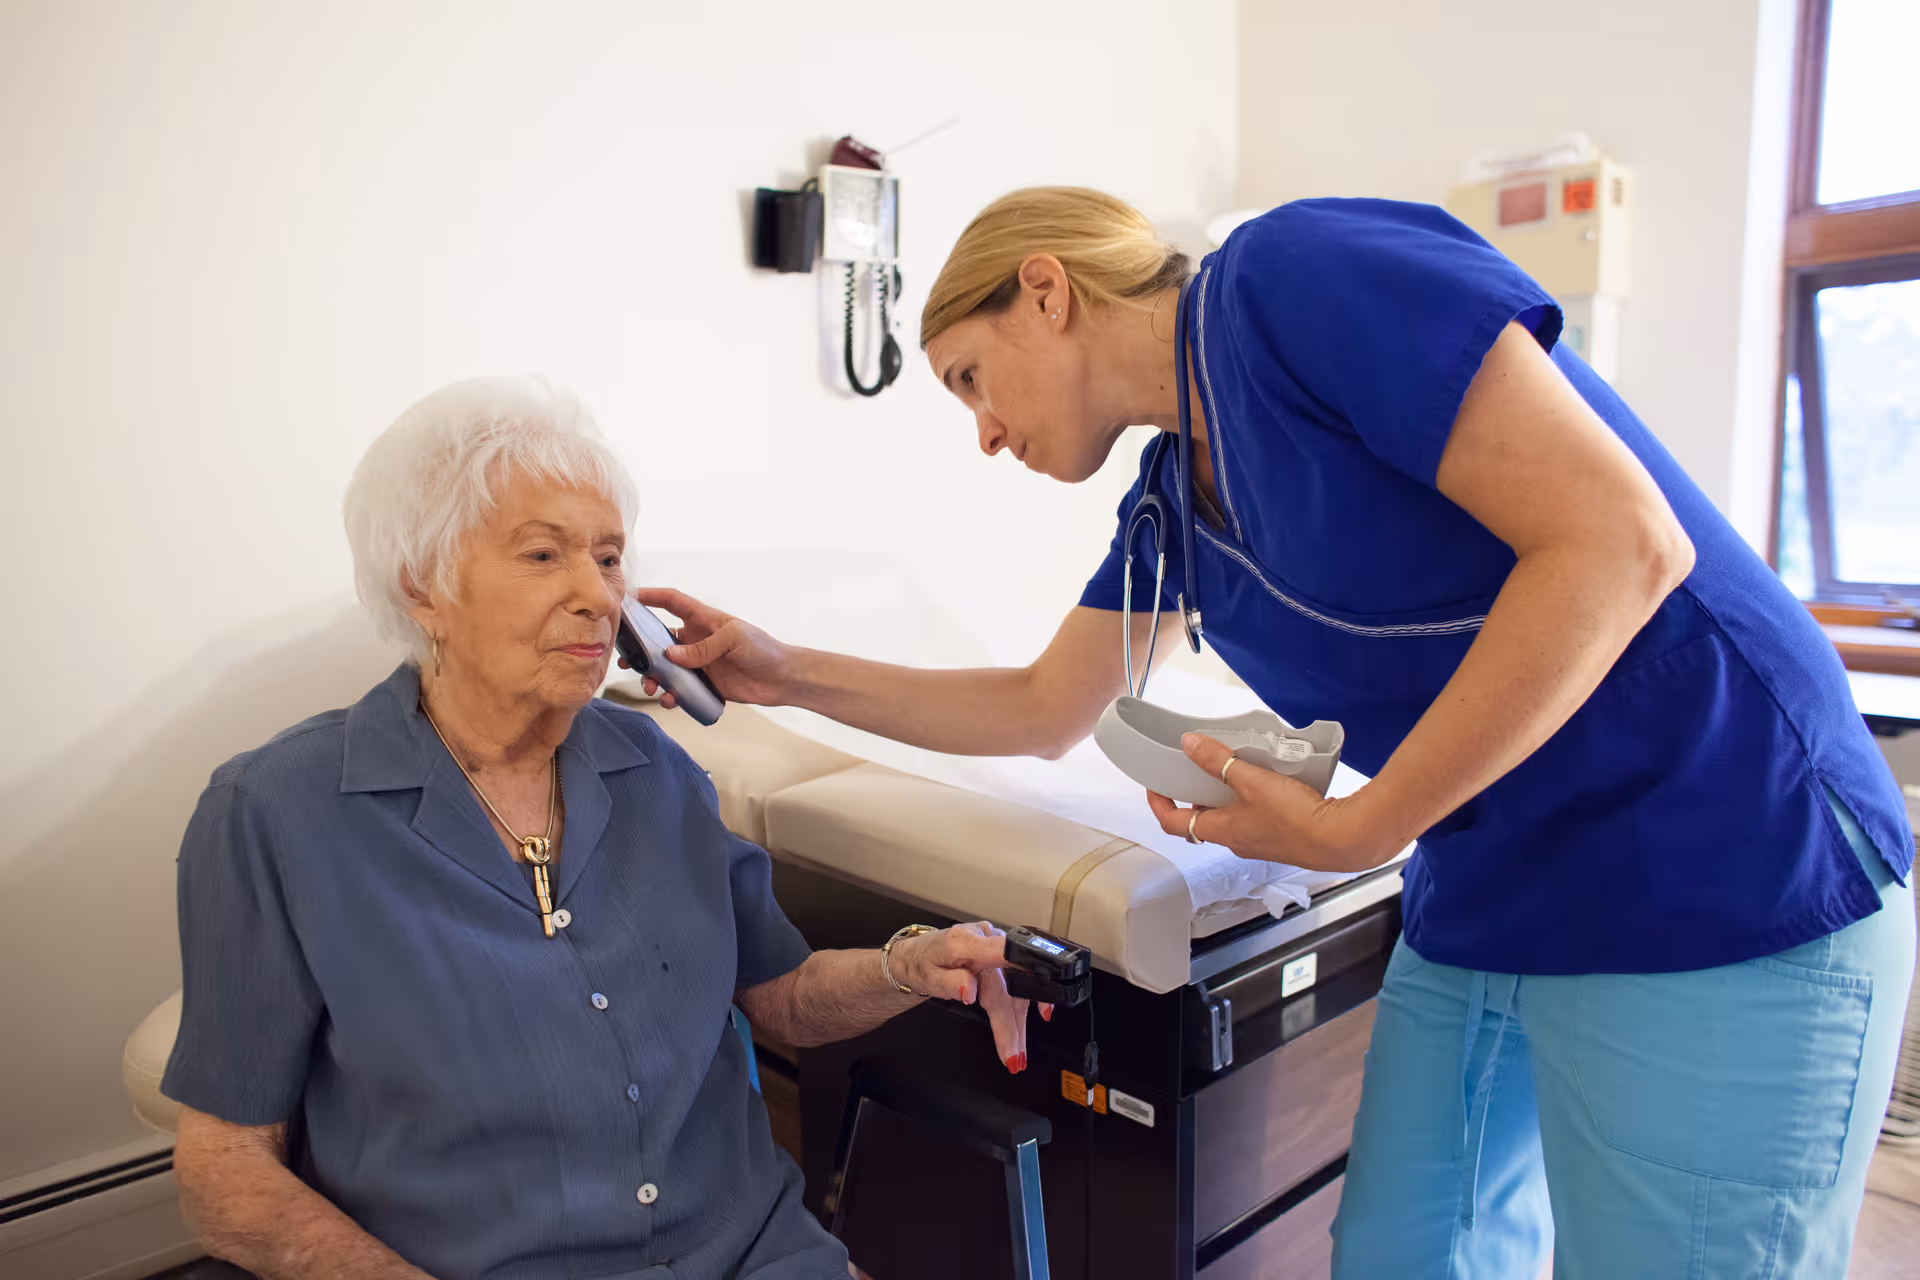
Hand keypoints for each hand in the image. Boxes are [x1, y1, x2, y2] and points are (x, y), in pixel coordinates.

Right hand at [626, 588, 791, 706]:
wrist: (783, 679)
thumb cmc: (763, 649)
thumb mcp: (734, 639)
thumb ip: (703, 647)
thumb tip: (672, 656)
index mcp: (704, 620)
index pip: (672, 602)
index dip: (651, 596)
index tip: (629, 597)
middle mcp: (697, 640)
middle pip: (660, 640)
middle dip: (641, 650)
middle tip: (627, 661)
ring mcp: (699, 663)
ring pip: (666, 668)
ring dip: (653, 677)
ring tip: (651, 687)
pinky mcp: (704, 685)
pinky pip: (680, 690)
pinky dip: (671, 696)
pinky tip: (670, 701)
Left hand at [893, 922, 1049, 1074]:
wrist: (917, 955)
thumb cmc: (922, 964)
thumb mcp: (927, 977)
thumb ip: (950, 983)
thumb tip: (969, 990)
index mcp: (968, 943)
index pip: (1004, 958)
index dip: (1019, 986)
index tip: (1029, 1013)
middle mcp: (987, 939)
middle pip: (1009, 984)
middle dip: (1014, 1023)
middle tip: (1014, 1056)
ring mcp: (996, 944)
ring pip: (1017, 986)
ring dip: (1020, 1021)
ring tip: (1017, 1052)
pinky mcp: (1000, 953)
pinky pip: (1018, 979)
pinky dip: (1027, 1001)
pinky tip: (1041, 1011)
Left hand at [1145, 734, 1384, 872]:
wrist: (1342, 839)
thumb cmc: (1295, 818)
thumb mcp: (1250, 781)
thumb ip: (1218, 761)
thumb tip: (1189, 744)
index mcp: (1221, 831)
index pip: (1174, 824)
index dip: (1159, 804)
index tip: (1155, 785)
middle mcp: (1236, 841)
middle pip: (1202, 819)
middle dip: (1195, 794)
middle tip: (1194, 768)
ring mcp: (1259, 841)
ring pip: (1230, 816)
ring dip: (1225, 794)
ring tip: (1232, 767)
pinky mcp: (1281, 836)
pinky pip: (1254, 816)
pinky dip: (1250, 798)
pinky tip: (1265, 779)